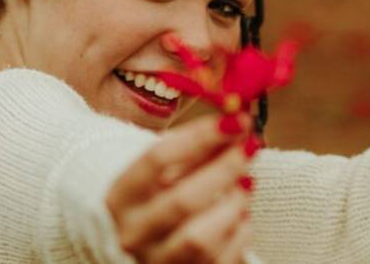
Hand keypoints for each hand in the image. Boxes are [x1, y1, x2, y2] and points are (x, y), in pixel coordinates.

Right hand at [106, 114, 255, 263]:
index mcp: (119, 196)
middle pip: (183, 200)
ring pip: (201, 237)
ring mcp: (156, 261)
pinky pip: (221, 259)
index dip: (200, 136)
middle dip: (224, 169)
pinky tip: (242, 212)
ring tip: (245, 183)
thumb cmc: (156, 197)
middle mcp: (133, 232)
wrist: (139, 242)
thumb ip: (197, 148)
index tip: (234, 120)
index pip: (158, 159)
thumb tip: (238, 123)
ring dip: (233, 204)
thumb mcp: (165, 170)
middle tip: (249, 146)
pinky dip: (240, 232)